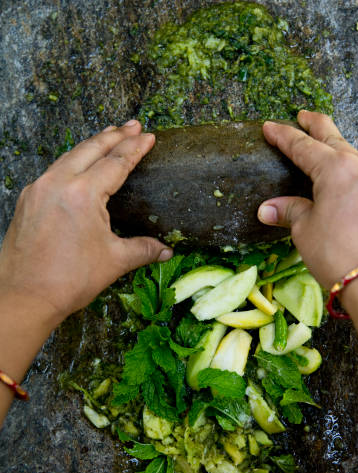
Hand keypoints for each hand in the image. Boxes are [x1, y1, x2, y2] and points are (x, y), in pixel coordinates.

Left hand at [0, 120, 171, 326]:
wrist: (25, 296)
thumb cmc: (69, 280)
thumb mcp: (114, 261)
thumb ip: (142, 249)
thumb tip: (165, 250)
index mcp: (83, 194)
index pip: (115, 162)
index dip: (135, 148)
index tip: (148, 136)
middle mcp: (58, 183)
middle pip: (91, 149)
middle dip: (115, 135)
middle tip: (133, 124)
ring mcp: (38, 189)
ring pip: (69, 156)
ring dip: (91, 144)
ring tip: (109, 136)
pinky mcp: (28, 200)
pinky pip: (53, 170)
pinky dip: (71, 161)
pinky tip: (78, 164)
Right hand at [258, 111, 357, 288]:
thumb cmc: (340, 255)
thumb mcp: (305, 232)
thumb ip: (290, 212)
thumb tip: (268, 208)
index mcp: (336, 169)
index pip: (303, 146)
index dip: (284, 136)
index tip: (270, 127)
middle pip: (335, 138)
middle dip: (316, 126)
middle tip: (303, 116)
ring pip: (357, 158)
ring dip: (340, 154)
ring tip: (328, 156)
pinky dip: (357, 177)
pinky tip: (352, 188)